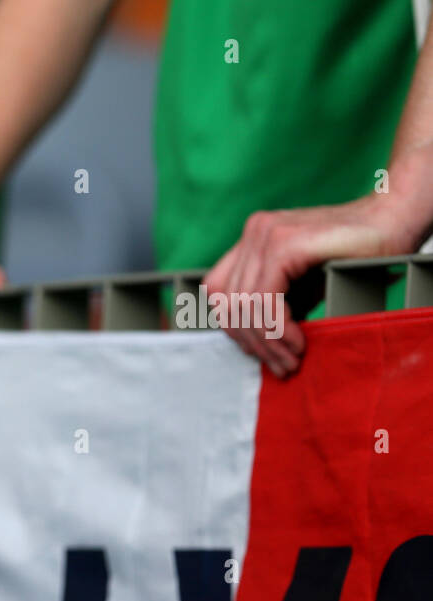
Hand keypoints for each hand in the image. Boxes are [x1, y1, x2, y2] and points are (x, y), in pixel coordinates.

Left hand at [203, 195, 411, 377]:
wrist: (394, 221)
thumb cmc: (351, 256)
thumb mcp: (301, 288)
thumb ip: (273, 307)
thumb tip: (253, 347)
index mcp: (250, 241)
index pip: (218, 294)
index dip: (236, 330)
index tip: (263, 354)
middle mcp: (253, 233)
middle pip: (228, 304)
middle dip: (252, 344)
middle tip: (280, 366)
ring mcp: (265, 234)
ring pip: (244, 305)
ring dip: (267, 343)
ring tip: (291, 360)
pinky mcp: (284, 243)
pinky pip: (264, 299)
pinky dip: (278, 328)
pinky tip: (299, 341)